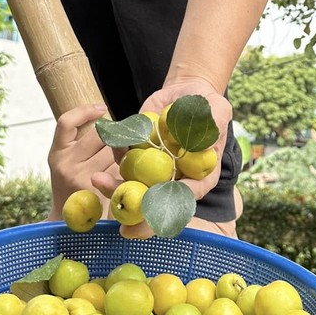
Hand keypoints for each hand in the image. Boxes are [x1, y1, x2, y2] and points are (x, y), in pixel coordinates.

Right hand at [46, 104, 116, 220]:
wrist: (67, 226)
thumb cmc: (73, 189)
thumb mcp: (67, 164)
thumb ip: (81, 145)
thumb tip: (108, 119)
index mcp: (56, 154)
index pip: (66, 122)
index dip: (85, 111)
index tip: (102, 107)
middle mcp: (66, 164)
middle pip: (99, 135)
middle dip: (114, 135)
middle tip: (120, 142)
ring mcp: (82, 178)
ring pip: (114, 151)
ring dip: (123, 154)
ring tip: (121, 164)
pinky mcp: (99, 190)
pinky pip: (121, 169)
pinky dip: (126, 170)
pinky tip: (125, 176)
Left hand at [91, 78, 232, 239]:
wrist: (186, 91)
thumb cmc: (208, 104)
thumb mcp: (218, 109)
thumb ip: (215, 124)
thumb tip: (209, 140)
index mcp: (199, 176)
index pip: (188, 198)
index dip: (173, 210)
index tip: (155, 214)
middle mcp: (175, 178)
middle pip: (156, 202)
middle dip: (136, 213)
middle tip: (120, 223)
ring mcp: (154, 167)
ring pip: (133, 185)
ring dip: (114, 187)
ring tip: (97, 180)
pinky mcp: (138, 153)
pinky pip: (124, 158)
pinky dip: (116, 155)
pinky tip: (111, 144)